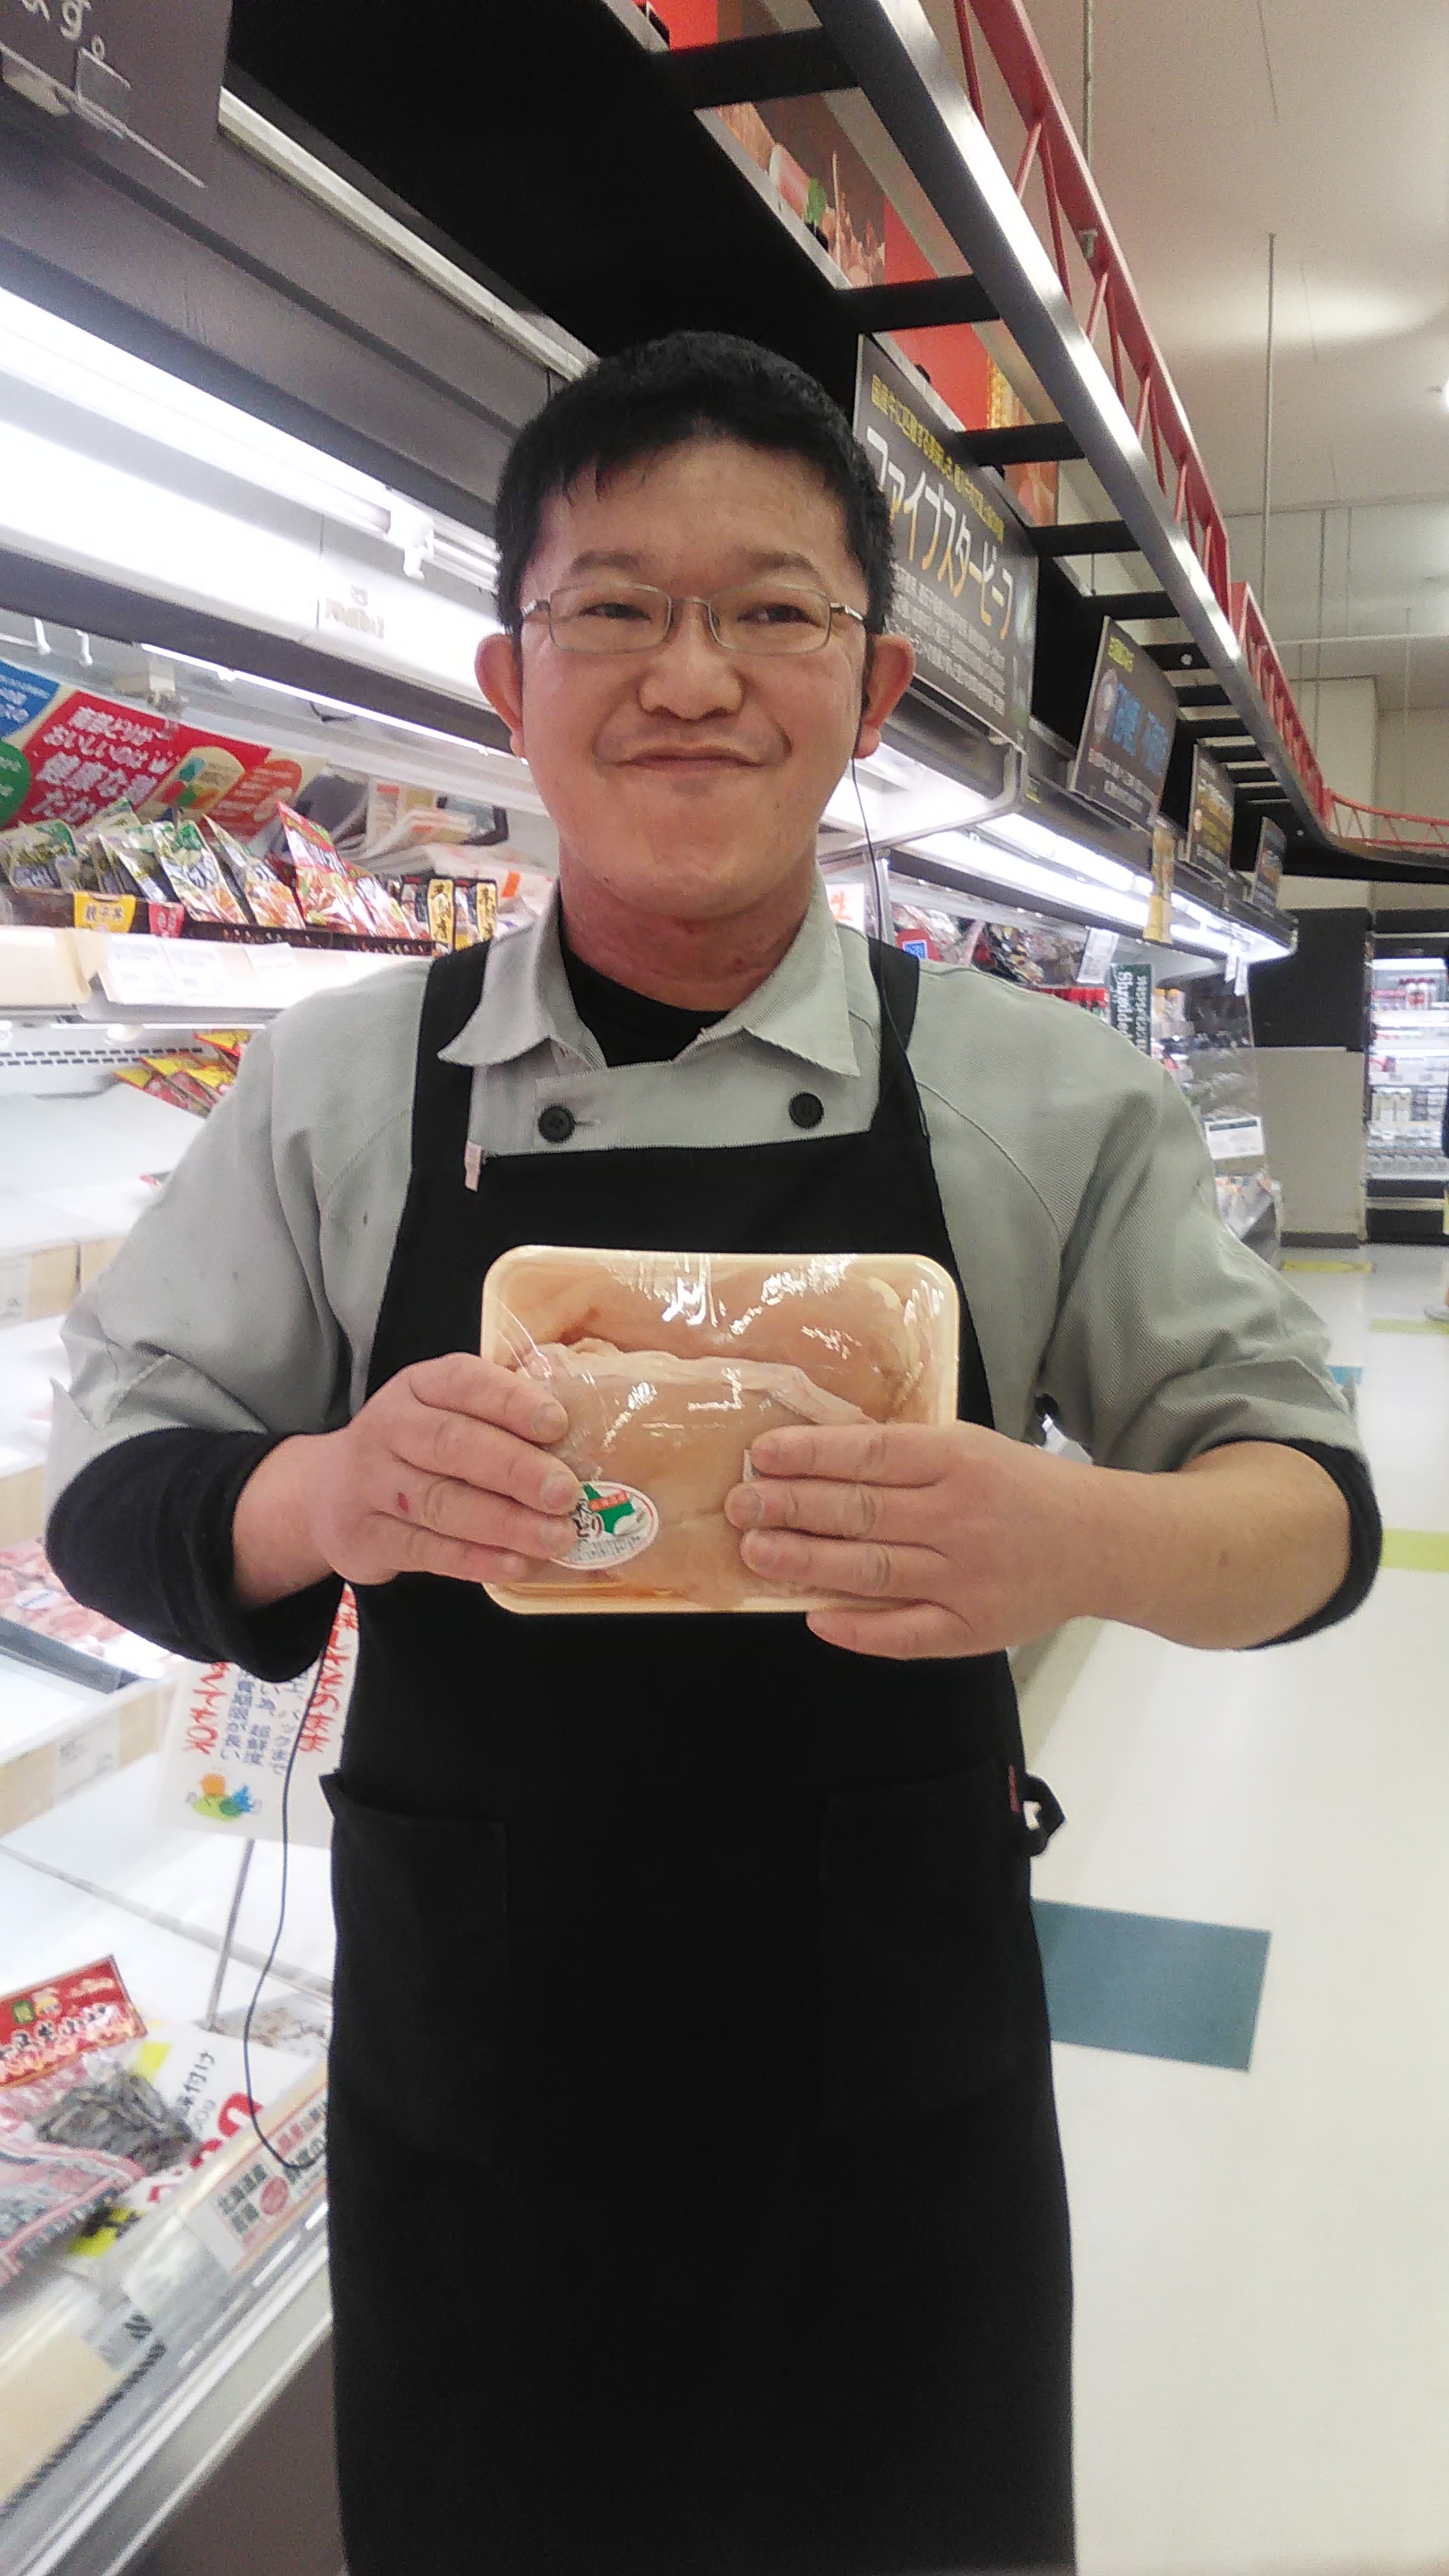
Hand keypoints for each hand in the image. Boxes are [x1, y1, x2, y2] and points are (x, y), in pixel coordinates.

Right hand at [234, 1355, 583, 1604]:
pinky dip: (474, 1560)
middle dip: (515, 1469)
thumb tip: (581, 1414)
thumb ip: (500, 1413)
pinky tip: (514, 1564)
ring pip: (440, 1501)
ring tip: (556, 1537)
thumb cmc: (415, 1448)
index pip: (463, 1382)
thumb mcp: (444, 1413)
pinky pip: (425, 1550)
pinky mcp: (366, 1536)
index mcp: (417, 1386)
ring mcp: (370, 1483)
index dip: (511, 1402)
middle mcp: (388, 1427)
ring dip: (504, 1523)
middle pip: (452, 1444)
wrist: (325, 1494)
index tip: (557, 1423)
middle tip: (566, 1493)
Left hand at [723, 1421, 1100, 1660]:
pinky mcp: (972, 1628)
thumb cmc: (1023, 1488)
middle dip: (792, 1508)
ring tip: (757, 1553)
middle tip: (740, 1506)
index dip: (811, 1455)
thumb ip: (906, 1456)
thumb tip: (818, 1459)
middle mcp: (959, 1517)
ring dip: (807, 1563)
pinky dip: (857, 1629)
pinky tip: (815, 1617)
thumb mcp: (971, 1448)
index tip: (763, 1455)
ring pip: (872, 1571)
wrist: (1102, 1543)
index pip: (870, 1455)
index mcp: (959, 1461)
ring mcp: (965, 1577)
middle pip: (861, 1512)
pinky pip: (904, 1633)